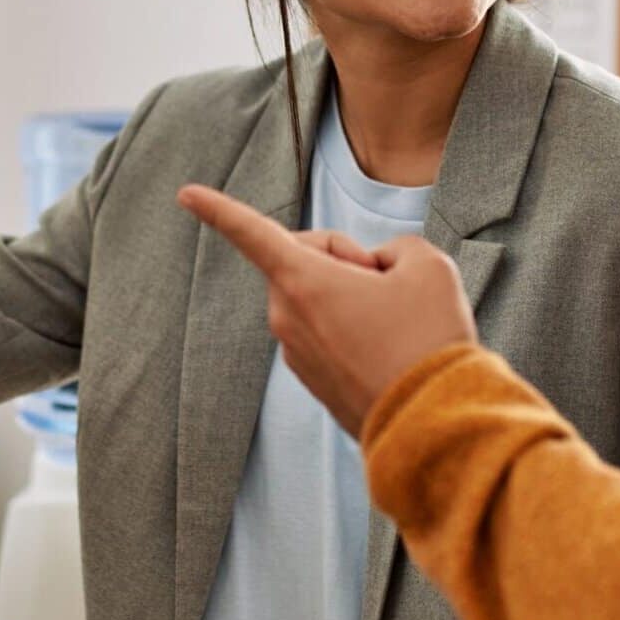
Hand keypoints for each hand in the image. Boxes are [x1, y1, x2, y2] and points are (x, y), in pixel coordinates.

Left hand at [176, 184, 474, 432]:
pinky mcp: (315, 383)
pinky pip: (331, 335)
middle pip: (307, 260)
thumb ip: (396, 247)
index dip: (220, 209)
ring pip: (322, 299)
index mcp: (302, 282)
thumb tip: (382, 271)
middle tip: (390, 284)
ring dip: (354, 298)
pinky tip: (392, 351)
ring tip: (398, 327)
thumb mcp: (426, 264)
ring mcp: (298, 355)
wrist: (434, 424)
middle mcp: (287, 319)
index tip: (186, 194)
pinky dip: (357, 331)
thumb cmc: (428, 339)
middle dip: (346, 260)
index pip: (252, 232)